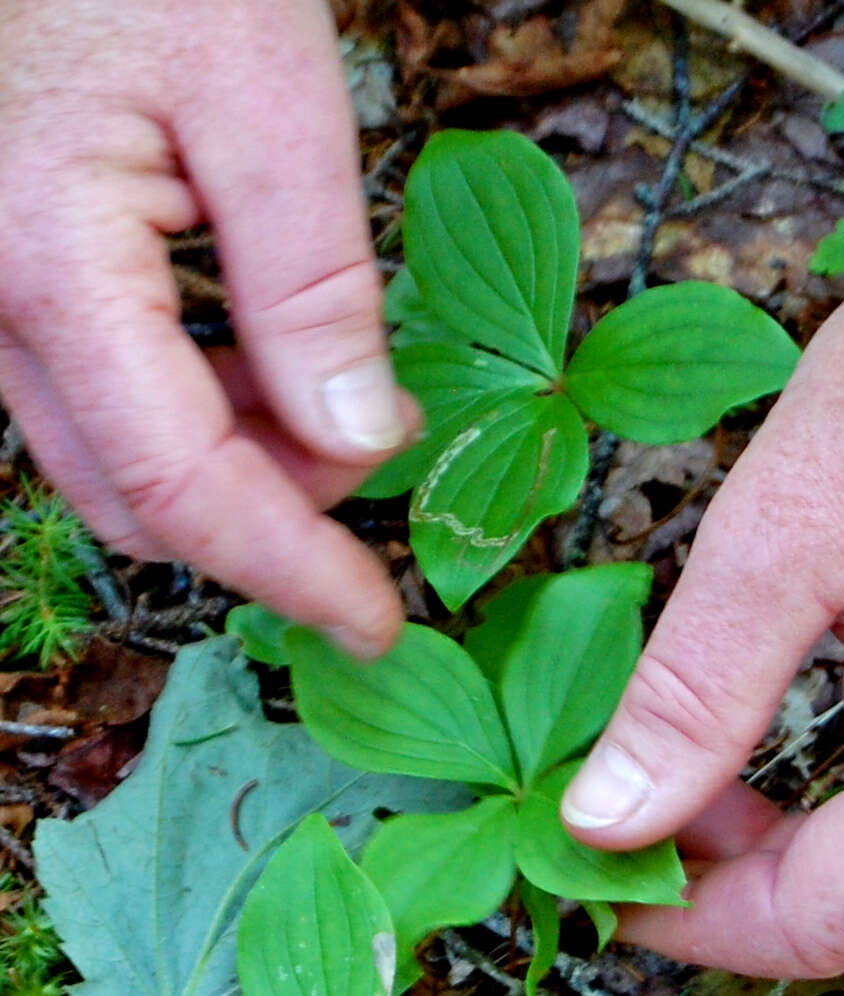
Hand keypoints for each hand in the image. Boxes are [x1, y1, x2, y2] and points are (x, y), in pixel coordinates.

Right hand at [0, 0, 415, 656]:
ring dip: (237, 467)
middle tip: (377, 450)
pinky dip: (197, 417)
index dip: (289, 567)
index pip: (182, 486)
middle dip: (273, 511)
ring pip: (117, 461)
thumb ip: (310, 284)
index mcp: (51, 265)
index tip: (377, 621)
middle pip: (141, 496)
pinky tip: (266, 365)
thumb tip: (358, 441)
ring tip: (334, 394)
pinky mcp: (12, 284)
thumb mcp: (264, 94)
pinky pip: (103, 402)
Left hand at [563, 142, 843, 976]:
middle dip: (747, 898)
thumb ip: (697, 693)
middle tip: (637, 841)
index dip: (704, 927)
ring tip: (687, 791)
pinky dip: (843, 808)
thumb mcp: (786, 531)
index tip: (608, 898)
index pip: (833, 919)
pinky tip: (758, 751)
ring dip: (796, 860)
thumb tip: (604, 820)